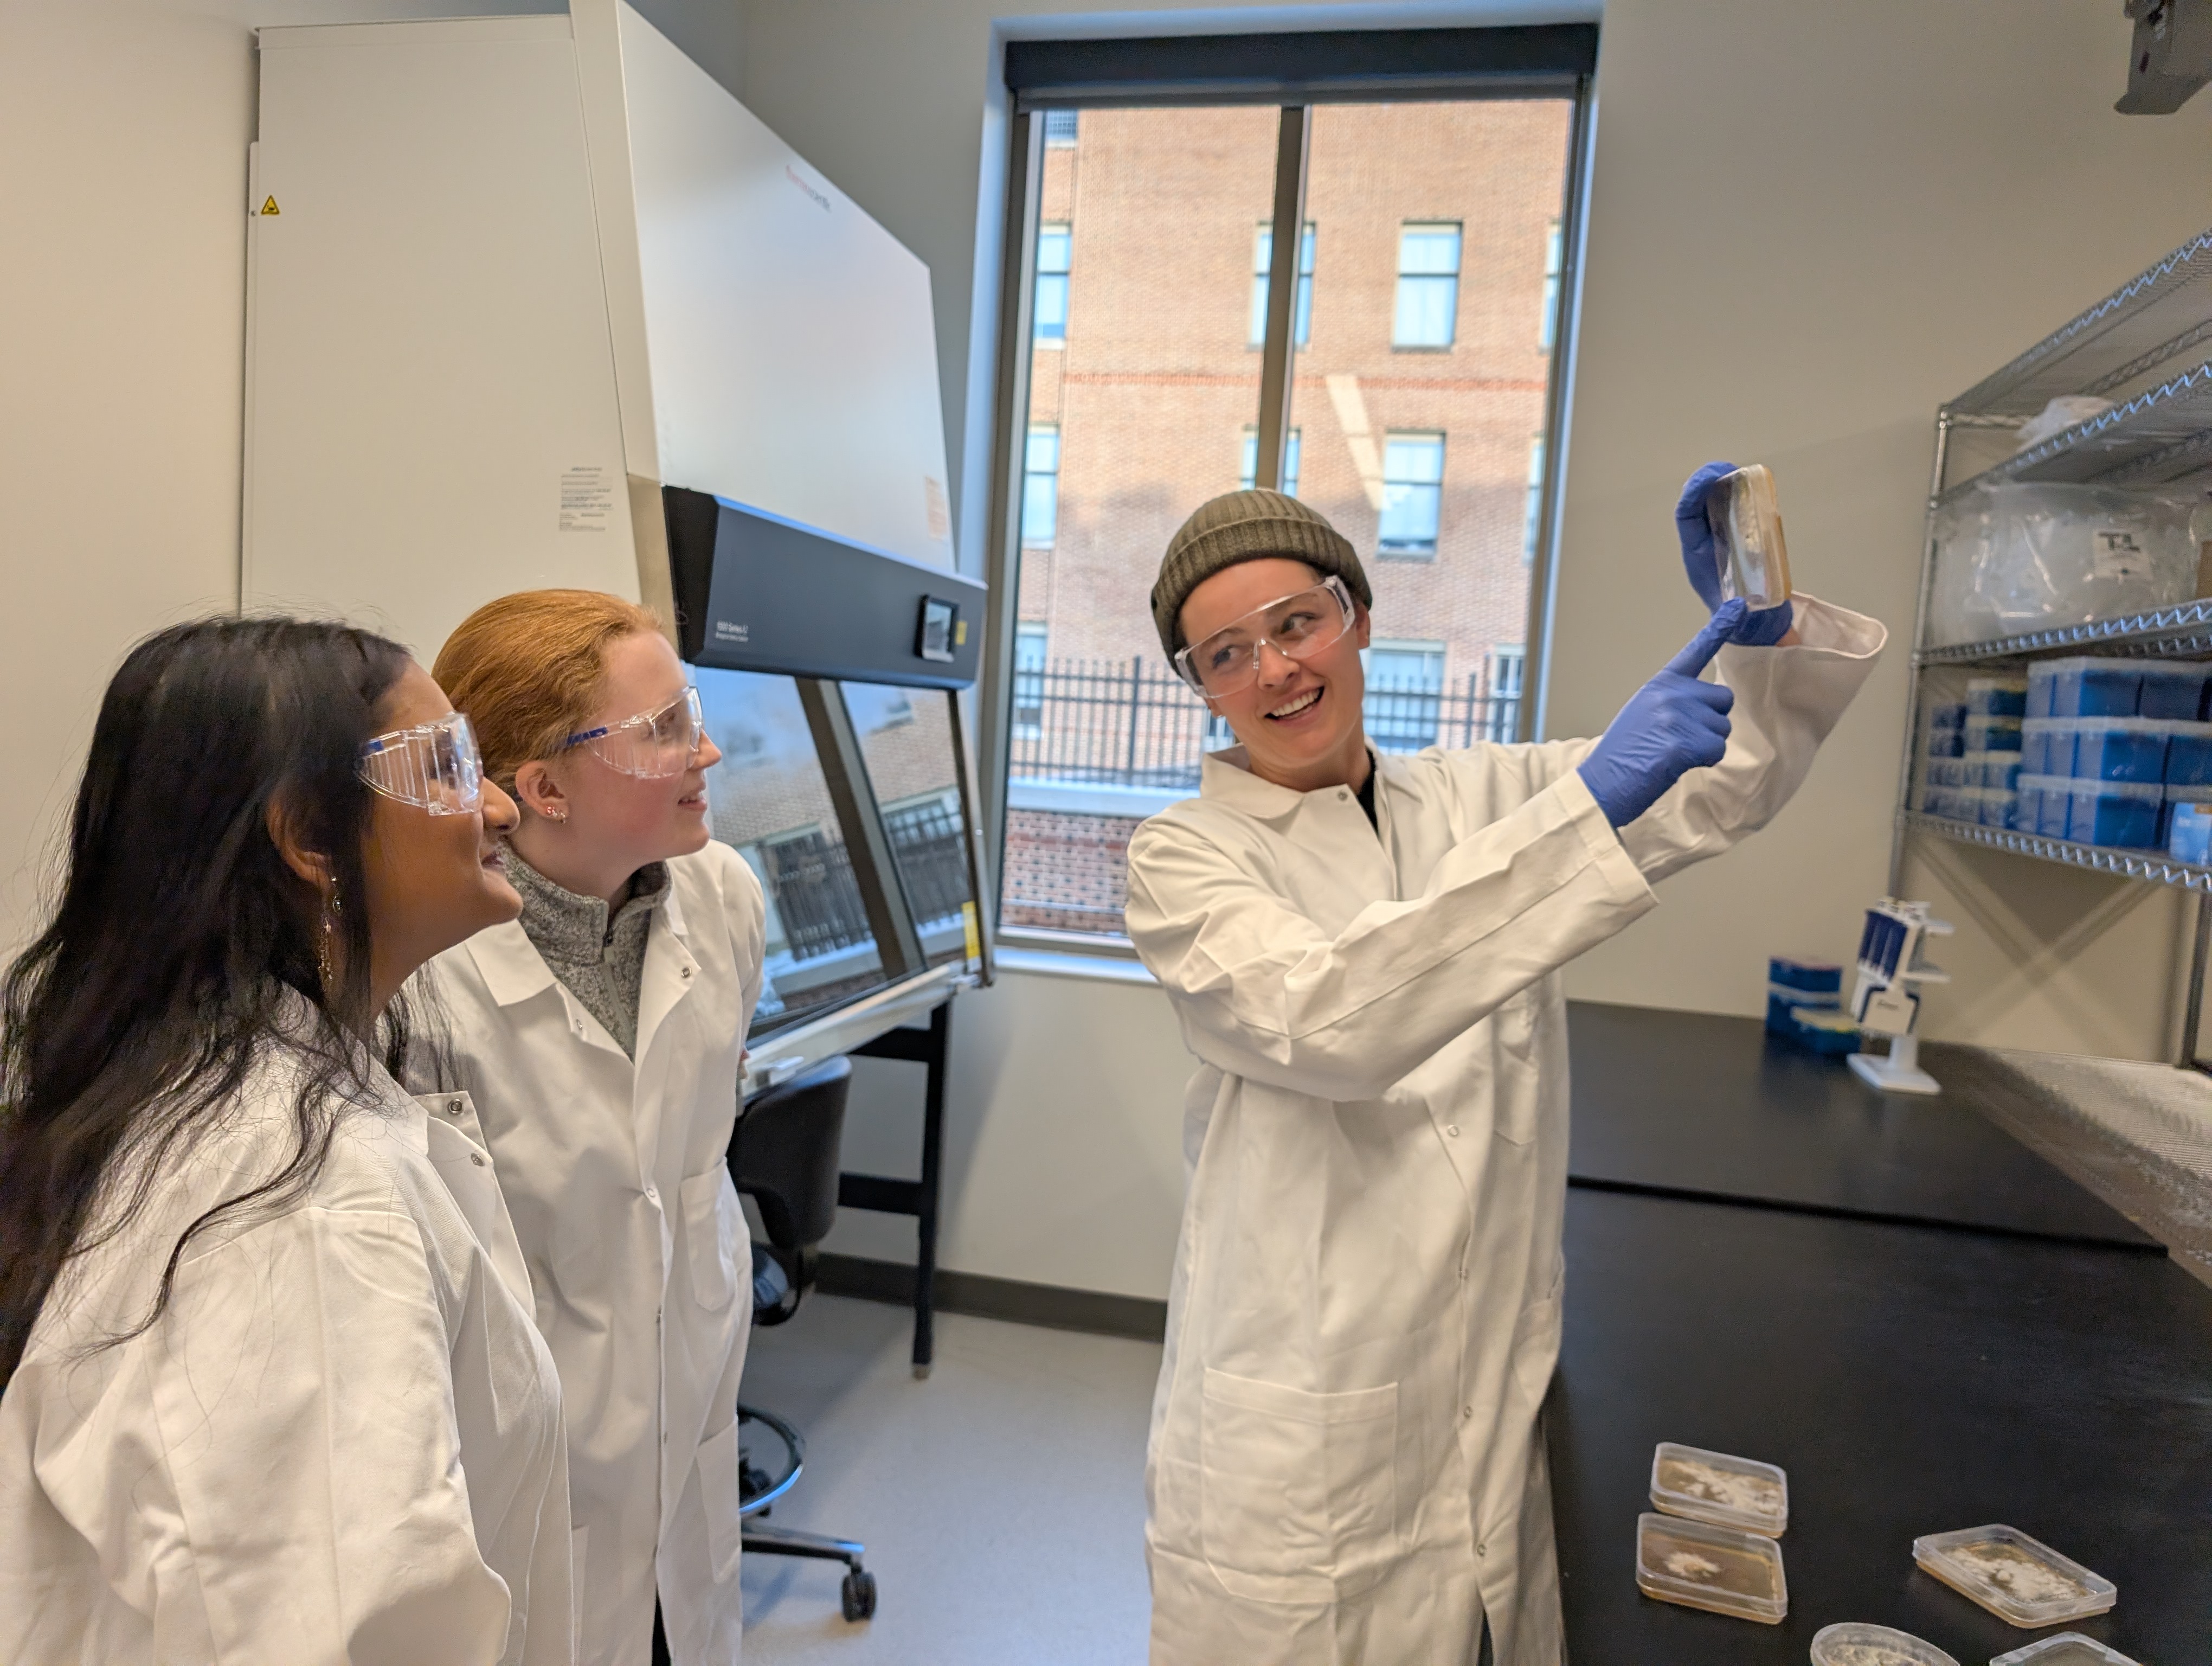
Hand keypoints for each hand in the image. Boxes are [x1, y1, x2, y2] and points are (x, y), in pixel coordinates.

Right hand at [1576, 603, 1741, 828]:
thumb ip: (1673, 700)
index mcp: (1661, 684)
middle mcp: (1673, 693)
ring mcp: (1679, 715)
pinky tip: (1677, 763)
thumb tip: (1705, 706)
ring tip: (1673, 753)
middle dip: (1710, 721)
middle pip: (1722, 700)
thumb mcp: (1644, 712)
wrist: (1604, 781)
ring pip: (1722, 728)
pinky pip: (1717, 749)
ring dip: (1706, 744)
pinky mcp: (1685, 740)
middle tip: (1680, 738)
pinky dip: (1704, 761)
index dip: (1718, 628)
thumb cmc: (1625, 752)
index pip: (1695, 651)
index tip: (1737, 606)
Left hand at [1674, 461, 1794, 647]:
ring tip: (1742, 472)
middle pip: (1697, 501)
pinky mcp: (1740, 535)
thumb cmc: (1743, 620)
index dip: (1694, 494)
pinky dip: (1743, 494)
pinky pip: (1736, 507)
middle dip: (1708, 480)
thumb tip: (1740, 608)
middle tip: (1729, 469)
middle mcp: (1706, 540)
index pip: (1686, 516)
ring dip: (1725, 483)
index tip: (1712, 478)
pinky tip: (1757, 488)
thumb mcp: (1737, 617)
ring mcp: (1722, 536)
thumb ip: (1736, 613)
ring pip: (1715, 500)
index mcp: (1697, 554)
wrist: (1755, 623)